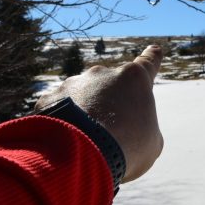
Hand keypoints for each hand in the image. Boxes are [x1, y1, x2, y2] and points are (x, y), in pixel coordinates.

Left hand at [35, 45, 163, 182]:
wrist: (82, 155)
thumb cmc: (127, 147)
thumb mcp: (150, 142)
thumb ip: (142, 129)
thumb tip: (128, 131)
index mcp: (134, 79)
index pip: (148, 63)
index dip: (152, 58)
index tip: (154, 50)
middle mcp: (103, 73)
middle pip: (110, 89)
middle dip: (109, 108)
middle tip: (110, 136)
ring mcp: (74, 83)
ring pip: (82, 99)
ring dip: (85, 116)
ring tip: (86, 143)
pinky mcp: (50, 98)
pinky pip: (58, 111)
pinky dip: (61, 125)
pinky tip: (65, 142)